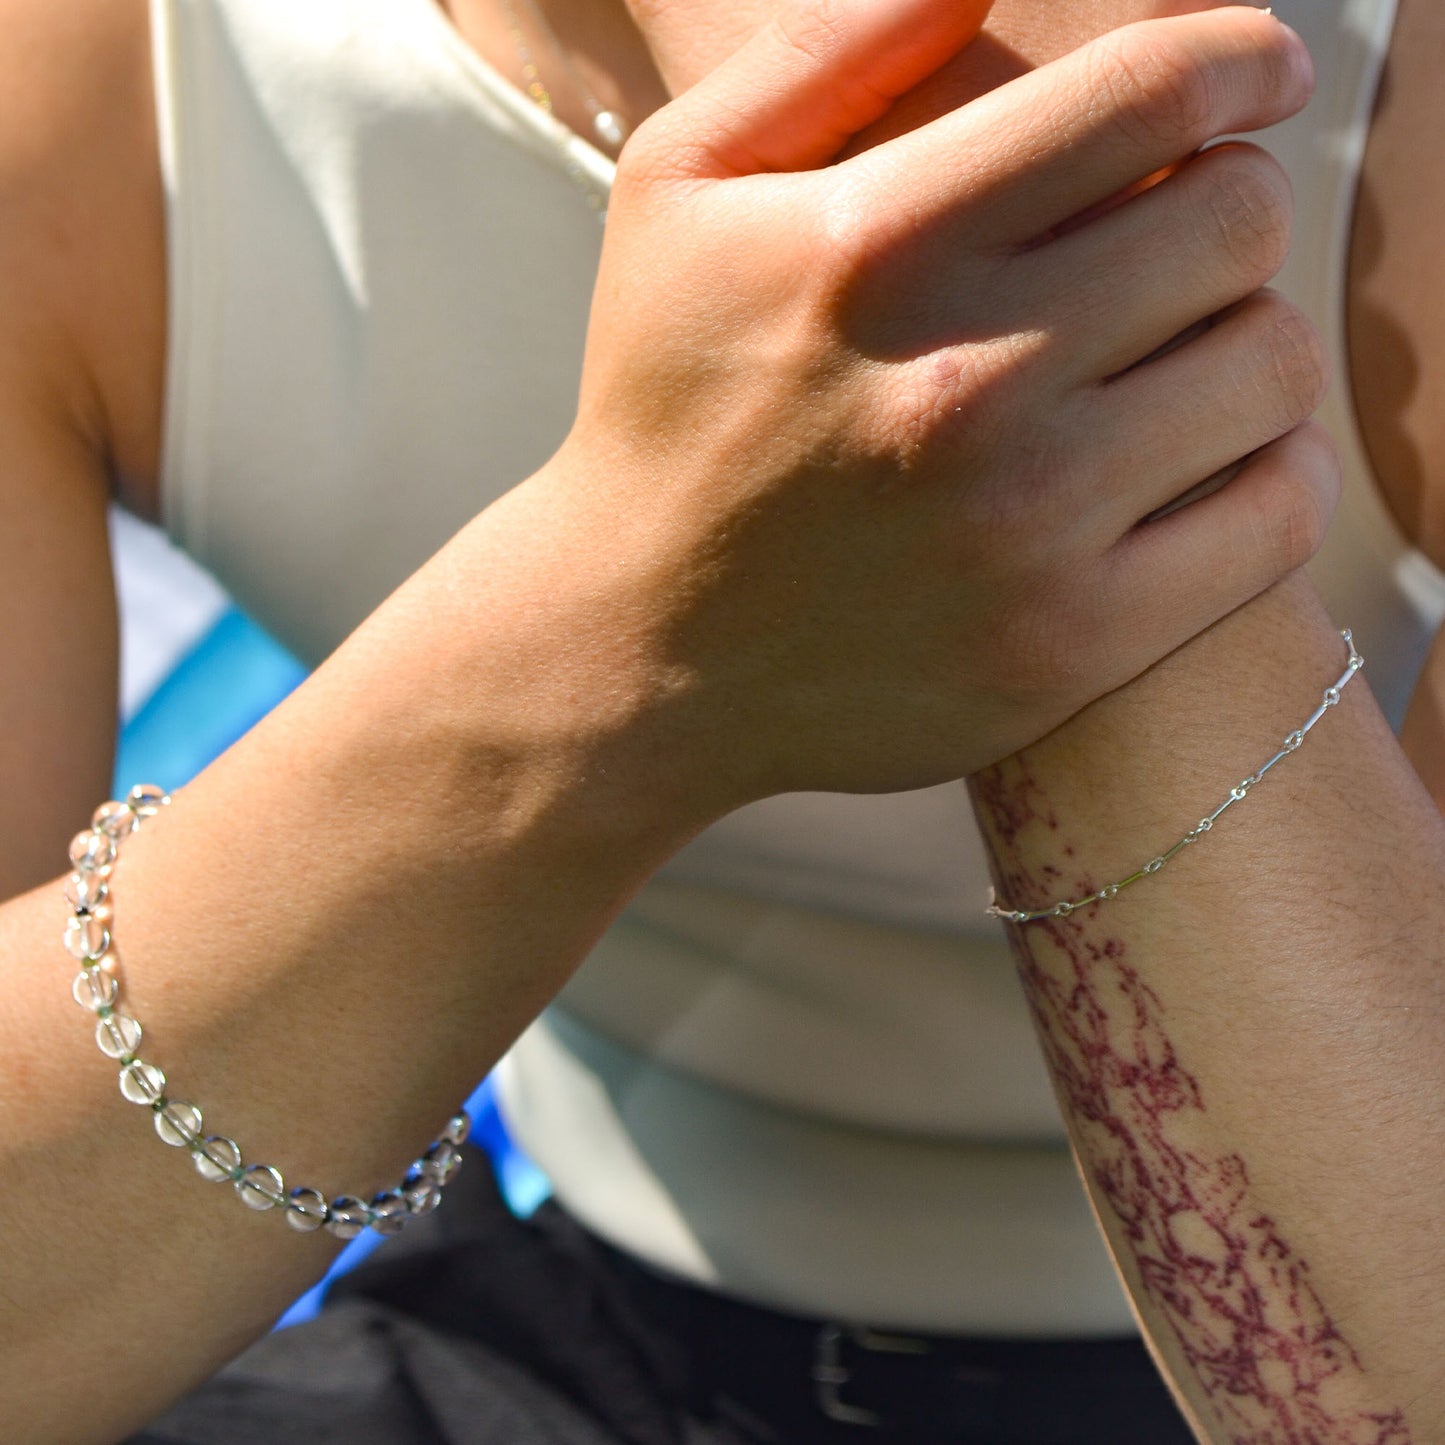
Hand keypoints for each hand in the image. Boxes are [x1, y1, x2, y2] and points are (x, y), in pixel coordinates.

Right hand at [530, 1, 1332, 811]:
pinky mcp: (1067, 644)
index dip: (1241, 57)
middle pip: (1238, 222)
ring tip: (1176, 360)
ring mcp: (1025, 528)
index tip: (1259, 73)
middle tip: (1177, 245)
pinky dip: (1269, 473)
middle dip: (1226, 207)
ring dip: (1246, 341)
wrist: (640, 645)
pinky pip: (1274, 518)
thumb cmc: (666, 410)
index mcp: (877, 249)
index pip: (1151, 93)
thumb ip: (822, 50)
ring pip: (1273, 366)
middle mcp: (964, 383)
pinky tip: (1203, 464)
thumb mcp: (677, 195)